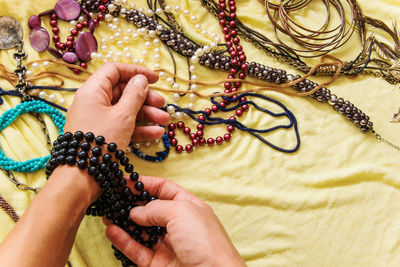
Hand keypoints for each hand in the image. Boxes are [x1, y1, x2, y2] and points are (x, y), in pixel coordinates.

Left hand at [65, 62, 169, 150]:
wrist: (82, 177)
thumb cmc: (101, 141)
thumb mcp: (123, 115)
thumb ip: (134, 95)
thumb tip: (140, 80)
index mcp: (93, 91)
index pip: (114, 70)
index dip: (136, 71)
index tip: (155, 79)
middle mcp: (93, 102)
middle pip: (123, 91)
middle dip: (145, 98)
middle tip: (162, 104)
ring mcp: (97, 119)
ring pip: (125, 110)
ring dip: (146, 114)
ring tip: (164, 121)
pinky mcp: (102, 135)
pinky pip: (122, 125)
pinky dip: (139, 128)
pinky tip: (156, 134)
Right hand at [104, 176, 245, 266]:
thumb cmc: (205, 241)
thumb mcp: (180, 211)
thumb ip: (155, 208)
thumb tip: (135, 212)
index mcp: (189, 207)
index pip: (165, 189)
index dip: (145, 184)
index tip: (125, 181)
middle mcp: (178, 224)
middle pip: (151, 210)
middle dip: (132, 203)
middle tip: (112, 198)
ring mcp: (168, 245)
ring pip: (141, 231)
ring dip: (124, 223)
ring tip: (107, 214)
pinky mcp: (158, 264)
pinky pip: (137, 250)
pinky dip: (123, 241)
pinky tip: (111, 231)